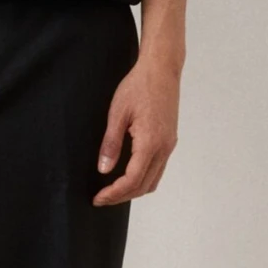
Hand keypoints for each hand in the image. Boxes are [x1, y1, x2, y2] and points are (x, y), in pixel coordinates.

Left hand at [91, 54, 181, 203]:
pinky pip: (158, 168)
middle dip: (122, 196)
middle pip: (144, 186)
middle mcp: (164, 148)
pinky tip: (128, 175)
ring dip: (133, 189)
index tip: (98, 198)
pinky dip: (143, 178)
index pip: (132, 180)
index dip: (114, 193)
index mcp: (150, 142)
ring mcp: (169, 145)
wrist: (162, 69)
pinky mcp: (169, 140)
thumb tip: (104, 170)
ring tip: (113, 190)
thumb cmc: (139, 86)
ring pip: (153, 180)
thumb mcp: (117, 113)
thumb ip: (111, 144)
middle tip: (101, 199)